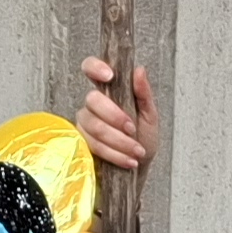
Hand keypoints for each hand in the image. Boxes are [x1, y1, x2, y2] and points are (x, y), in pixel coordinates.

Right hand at [78, 57, 158, 173]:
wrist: (140, 165)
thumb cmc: (143, 136)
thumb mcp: (150, 115)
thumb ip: (144, 94)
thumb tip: (139, 71)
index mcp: (109, 89)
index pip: (91, 68)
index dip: (95, 67)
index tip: (110, 76)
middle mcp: (92, 104)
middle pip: (92, 100)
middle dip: (115, 117)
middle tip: (133, 129)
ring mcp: (85, 123)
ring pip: (94, 127)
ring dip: (119, 141)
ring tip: (137, 151)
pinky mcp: (82, 143)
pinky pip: (94, 146)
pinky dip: (115, 154)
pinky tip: (129, 160)